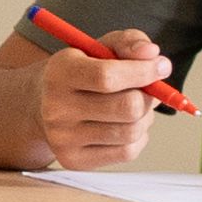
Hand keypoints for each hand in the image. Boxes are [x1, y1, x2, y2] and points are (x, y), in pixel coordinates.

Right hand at [31, 28, 168, 166]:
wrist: (41, 104)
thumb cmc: (80, 71)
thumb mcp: (98, 47)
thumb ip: (128, 42)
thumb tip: (152, 55)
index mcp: (59, 73)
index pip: (107, 77)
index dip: (143, 72)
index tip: (161, 67)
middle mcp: (56, 108)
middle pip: (126, 107)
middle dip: (148, 96)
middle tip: (149, 89)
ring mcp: (63, 138)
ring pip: (131, 131)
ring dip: (145, 117)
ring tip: (135, 107)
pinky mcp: (74, 159)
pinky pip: (127, 152)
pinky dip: (138, 137)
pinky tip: (125, 125)